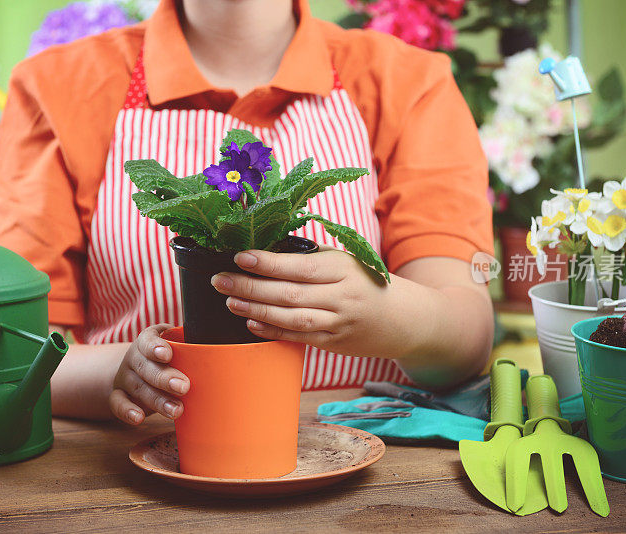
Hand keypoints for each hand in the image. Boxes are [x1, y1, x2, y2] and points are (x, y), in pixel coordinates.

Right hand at [110, 324, 189, 424]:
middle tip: (184, 387)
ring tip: (176, 410)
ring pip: (138, 387)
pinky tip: (139, 418)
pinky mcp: (118, 395)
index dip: (156, 348)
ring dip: (157, 400)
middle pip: (146, 367)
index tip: (168, 354)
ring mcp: (125, 377)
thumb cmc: (168, 358)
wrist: (136, 369)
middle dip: (164, 378)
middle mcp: (134, 358)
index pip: (148, 341)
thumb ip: (194, 350)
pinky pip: (118, 403)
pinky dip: (127, 411)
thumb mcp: (177, 348)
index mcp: (148, 341)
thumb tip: (229, 356)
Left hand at [211, 248, 398, 357]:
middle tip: (220, 279)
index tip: (240, 256)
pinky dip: (272, 330)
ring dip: (256, 309)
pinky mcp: (335, 343)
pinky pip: (299, 337)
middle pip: (289, 293)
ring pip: (291, 318)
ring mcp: (339, 323)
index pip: (300, 267)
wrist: (405, 318)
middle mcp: (342, 297)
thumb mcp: (347, 262)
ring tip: (229, 301)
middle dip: (250, 286)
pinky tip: (250, 323)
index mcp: (344, 270)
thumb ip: (313, 259)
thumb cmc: (367, 282)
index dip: (268, 263)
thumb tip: (268, 252)